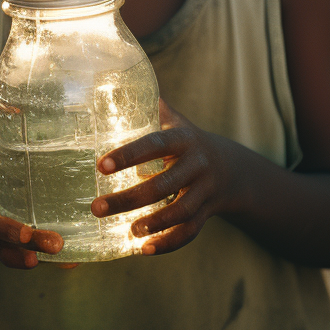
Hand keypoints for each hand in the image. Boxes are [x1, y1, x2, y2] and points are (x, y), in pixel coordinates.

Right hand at [0, 94, 63, 269]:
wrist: (6, 172)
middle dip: (6, 233)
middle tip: (27, 235)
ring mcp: (2, 232)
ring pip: (9, 251)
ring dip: (29, 254)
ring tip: (57, 250)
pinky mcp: (23, 243)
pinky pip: (32, 257)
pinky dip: (52, 262)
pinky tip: (74, 261)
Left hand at [92, 98, 235, 255]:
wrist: (233, 168)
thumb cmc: (188, 140)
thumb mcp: (175, 120)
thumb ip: (150, 106)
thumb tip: (115, 79)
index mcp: (183, 139)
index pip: (154, 145)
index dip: (128, 155)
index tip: (100, 166)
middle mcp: (197, 165)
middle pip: (163, 184)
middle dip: (128, 198)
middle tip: (97, 207)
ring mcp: (205, 191)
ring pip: (180, 212)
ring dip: (152, 224)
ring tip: (126, 231)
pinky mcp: (208, 213)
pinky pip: (190, 232)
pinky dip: (168, 243)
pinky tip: (144, 250)